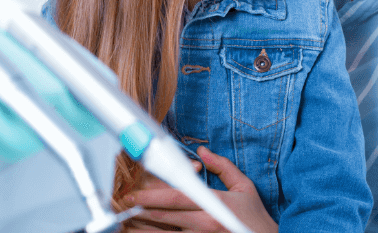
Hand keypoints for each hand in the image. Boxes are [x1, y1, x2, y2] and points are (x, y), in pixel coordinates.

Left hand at [122, 146, 277, 232]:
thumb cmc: (255, 219)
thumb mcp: (245, 188)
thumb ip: (223, 167)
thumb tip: (204, 152)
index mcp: (214, 206)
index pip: (177, 198)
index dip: (152, 196)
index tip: (134, 194)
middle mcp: (204, 225)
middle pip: (164, 218)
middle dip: (140, 211)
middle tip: (122, 206)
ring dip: (142, 229)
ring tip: (127, 223)